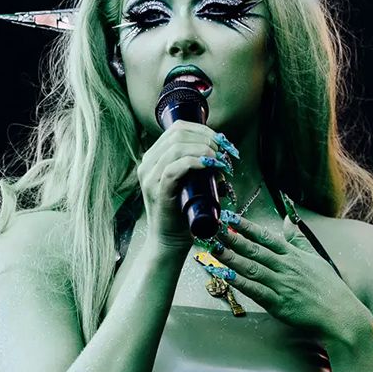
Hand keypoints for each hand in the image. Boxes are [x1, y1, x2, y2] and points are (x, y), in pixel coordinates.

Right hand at [135, 121, 235, 254]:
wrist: (169, 242)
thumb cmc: (182, 214)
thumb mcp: (189, 183)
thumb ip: (196, 166)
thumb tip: (221, 153)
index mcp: (153, 158)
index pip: (177, 129)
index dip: (203, 129)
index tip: (221, 142)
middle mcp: (147, 164)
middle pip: (178, 133)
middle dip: (207, 138)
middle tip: (225, 152)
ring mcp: (150, 177)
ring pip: (177, 147)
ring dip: (205, 149)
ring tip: (221, 160)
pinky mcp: (158, 190)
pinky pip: (175, 167)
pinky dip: (196, 162)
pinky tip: (211, 165)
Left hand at [208, 212, 372, 345]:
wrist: (341, 316)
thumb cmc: (330, 289)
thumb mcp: (316, 258)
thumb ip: (298, 240)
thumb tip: (288, 221)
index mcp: (294, 256)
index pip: (266, 237)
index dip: (247, 227)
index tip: (230, 218)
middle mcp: (287, 268)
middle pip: (255, 250)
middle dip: (233, 239)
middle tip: (214, 229)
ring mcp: (282, 286)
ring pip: (252, 269)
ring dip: (232, 258)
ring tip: (215, 249)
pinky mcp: (279, 304)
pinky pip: (256, 291)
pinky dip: (241, 283)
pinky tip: (227, 275)